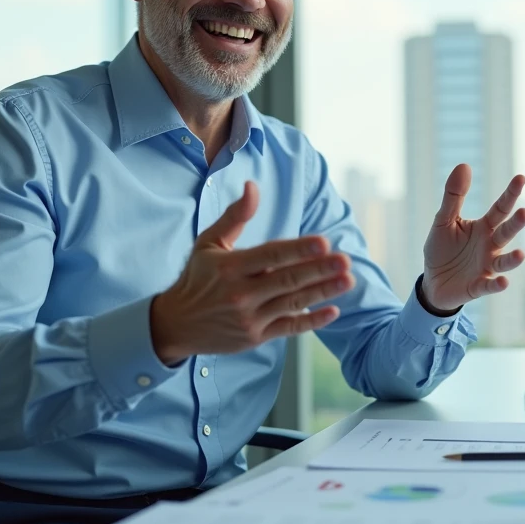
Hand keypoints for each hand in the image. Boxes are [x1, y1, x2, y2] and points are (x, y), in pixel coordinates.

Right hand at [149, 181, 354, 363]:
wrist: (176, 323)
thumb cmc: (198, 278)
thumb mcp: (209, 243)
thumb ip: (235, 215)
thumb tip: (252, 186)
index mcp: (231, 267)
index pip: (271, 255)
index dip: (298, 249)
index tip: (323, 243)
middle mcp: (241, 293)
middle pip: (287, 280)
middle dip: (318, 270)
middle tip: (345, 261)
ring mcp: (249, 318)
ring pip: (292, 304)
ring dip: (322, 292)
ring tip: (348, 280)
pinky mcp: (255, 337)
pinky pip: (288, 329)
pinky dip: (311, 322)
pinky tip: (332, 311)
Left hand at [421, 164, 524, 311]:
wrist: (433, 282)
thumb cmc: (442, 250)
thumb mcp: (444, 220)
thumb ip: (454, 196)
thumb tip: (464, 165)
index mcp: (483, 228)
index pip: (500, 209)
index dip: (511, 194)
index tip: (521, 178)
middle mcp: (490, 246)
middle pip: (506, 233)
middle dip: (516, 224)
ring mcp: (486, 267)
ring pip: (504, 262)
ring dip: (513, 259)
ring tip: (521, 254)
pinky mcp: (477, 287)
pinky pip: (489, 286)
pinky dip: (496, 285)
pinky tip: (503, 281)